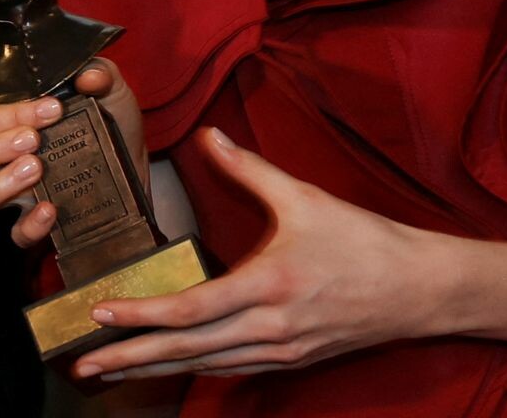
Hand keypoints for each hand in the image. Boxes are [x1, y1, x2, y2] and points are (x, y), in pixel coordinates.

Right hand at [0, 60, 145, 247]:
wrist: (141, 170)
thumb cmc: (113, 126)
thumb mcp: (110, 91)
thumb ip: (101, 73)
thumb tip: (88, 77)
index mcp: (5, 127)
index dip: (8, 114)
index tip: (53, 109)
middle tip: (31, 142)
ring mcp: (13, 199)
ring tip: (36, 169)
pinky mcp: (37, 229)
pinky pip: (15, 237)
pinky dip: (30, 225)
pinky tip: (52, 208)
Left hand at [72, 128, 450, 381]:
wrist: (421, 290)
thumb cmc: (364, 241)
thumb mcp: (304, 197)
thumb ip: (250, 169)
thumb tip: (210, 135)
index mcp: (269, 286)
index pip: (191, 308)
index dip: (142, 315)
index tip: (101, 313)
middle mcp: (270, 328)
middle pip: (188, 350)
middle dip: (131, 359)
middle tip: (85, 365)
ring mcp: (281, 351)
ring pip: (206, 365)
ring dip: (157, 369)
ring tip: (113, 371)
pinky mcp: (292, 360)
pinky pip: (232, 370)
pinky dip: (195, 368)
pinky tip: (172, 365)